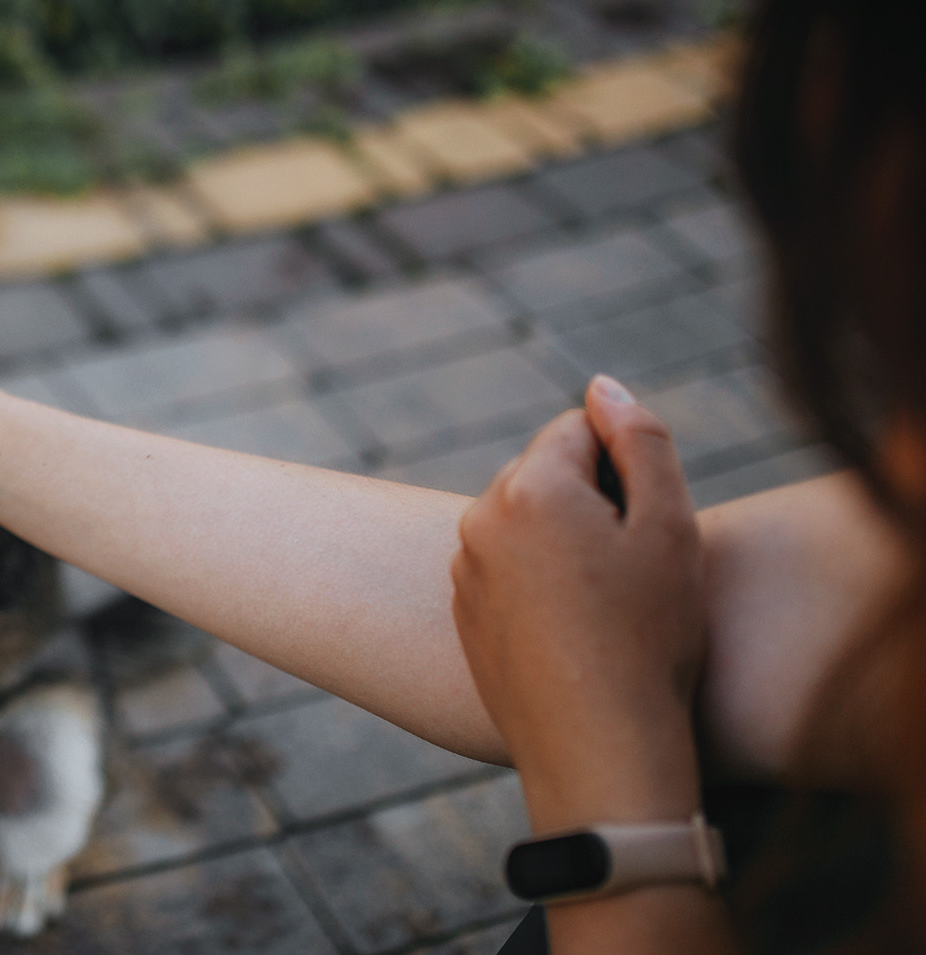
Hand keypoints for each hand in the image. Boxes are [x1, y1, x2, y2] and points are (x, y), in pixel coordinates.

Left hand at [452, 375, 706, 831]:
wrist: (599, 746)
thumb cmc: (649, 636)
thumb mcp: (669, 527)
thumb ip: (640, 440)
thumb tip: (603, 386)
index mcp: (531, 486)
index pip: (580, 427)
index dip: (628, 466)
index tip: (648, 523)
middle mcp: (481, 517)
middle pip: (549, 473)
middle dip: (593, 501)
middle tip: (634, 570)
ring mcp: (464, 567)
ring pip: (528, 523)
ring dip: (567, 543)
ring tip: (607, 608)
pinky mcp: (462, 611)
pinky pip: (509, 570)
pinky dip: (542, 585)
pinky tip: (578, 633)